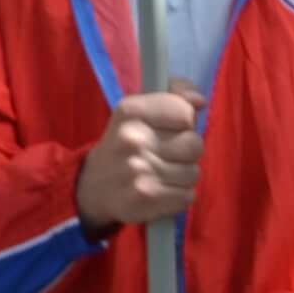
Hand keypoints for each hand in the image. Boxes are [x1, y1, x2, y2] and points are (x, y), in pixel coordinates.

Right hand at [77, 83, 205, 233]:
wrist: (94, 185)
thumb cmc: (128, 141)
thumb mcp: (142, 109)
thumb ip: (176, 94)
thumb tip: (200, 101)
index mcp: (131, 111)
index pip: (185, 113)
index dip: (185, 122)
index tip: (171, 128)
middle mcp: (132, 139)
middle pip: (195, 144)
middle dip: (187, 151)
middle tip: (167, 154)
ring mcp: (138, 171)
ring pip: (193, 173)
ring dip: (182, 176)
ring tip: (160, 173)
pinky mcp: (145, 198)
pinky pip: (187, 196)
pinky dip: (178, 196)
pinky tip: (160, 191)